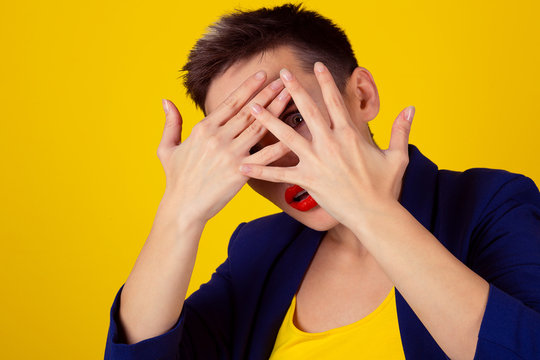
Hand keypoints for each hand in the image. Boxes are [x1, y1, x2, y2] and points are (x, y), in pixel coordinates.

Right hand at [156, 70, 291, 223]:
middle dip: (268, 93)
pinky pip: (265, 156)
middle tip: (285, 79)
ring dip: (276, 110)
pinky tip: (294, 133)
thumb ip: (171, 123)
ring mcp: (230, 155)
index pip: (231, 102)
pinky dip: (281, 143)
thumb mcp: (167, 148)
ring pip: (259, 127)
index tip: (263, 75)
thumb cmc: (176, 179)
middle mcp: (218, 138)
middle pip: (249, 111)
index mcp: (203, 129)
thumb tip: (166, 101)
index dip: (249, 87)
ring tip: (291, 96)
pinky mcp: (240, 172)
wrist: (183, 208)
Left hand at [238, 62, 414, 227]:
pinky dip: (261, 169)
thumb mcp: (398, 155)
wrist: (375, 214)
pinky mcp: (307, 180)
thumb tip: (411, 108)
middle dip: (292, 90)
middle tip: (278, 75)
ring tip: (252, 108)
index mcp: (349, 134)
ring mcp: (317, 161)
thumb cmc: (386, 186)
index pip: (334, 101)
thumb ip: (401, 129)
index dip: (325, 81)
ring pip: (287, 136)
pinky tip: (243, 165)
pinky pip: (280, 174)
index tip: (316, 66)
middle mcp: (330, 143)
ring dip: (268, 121)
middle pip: (308, 111)